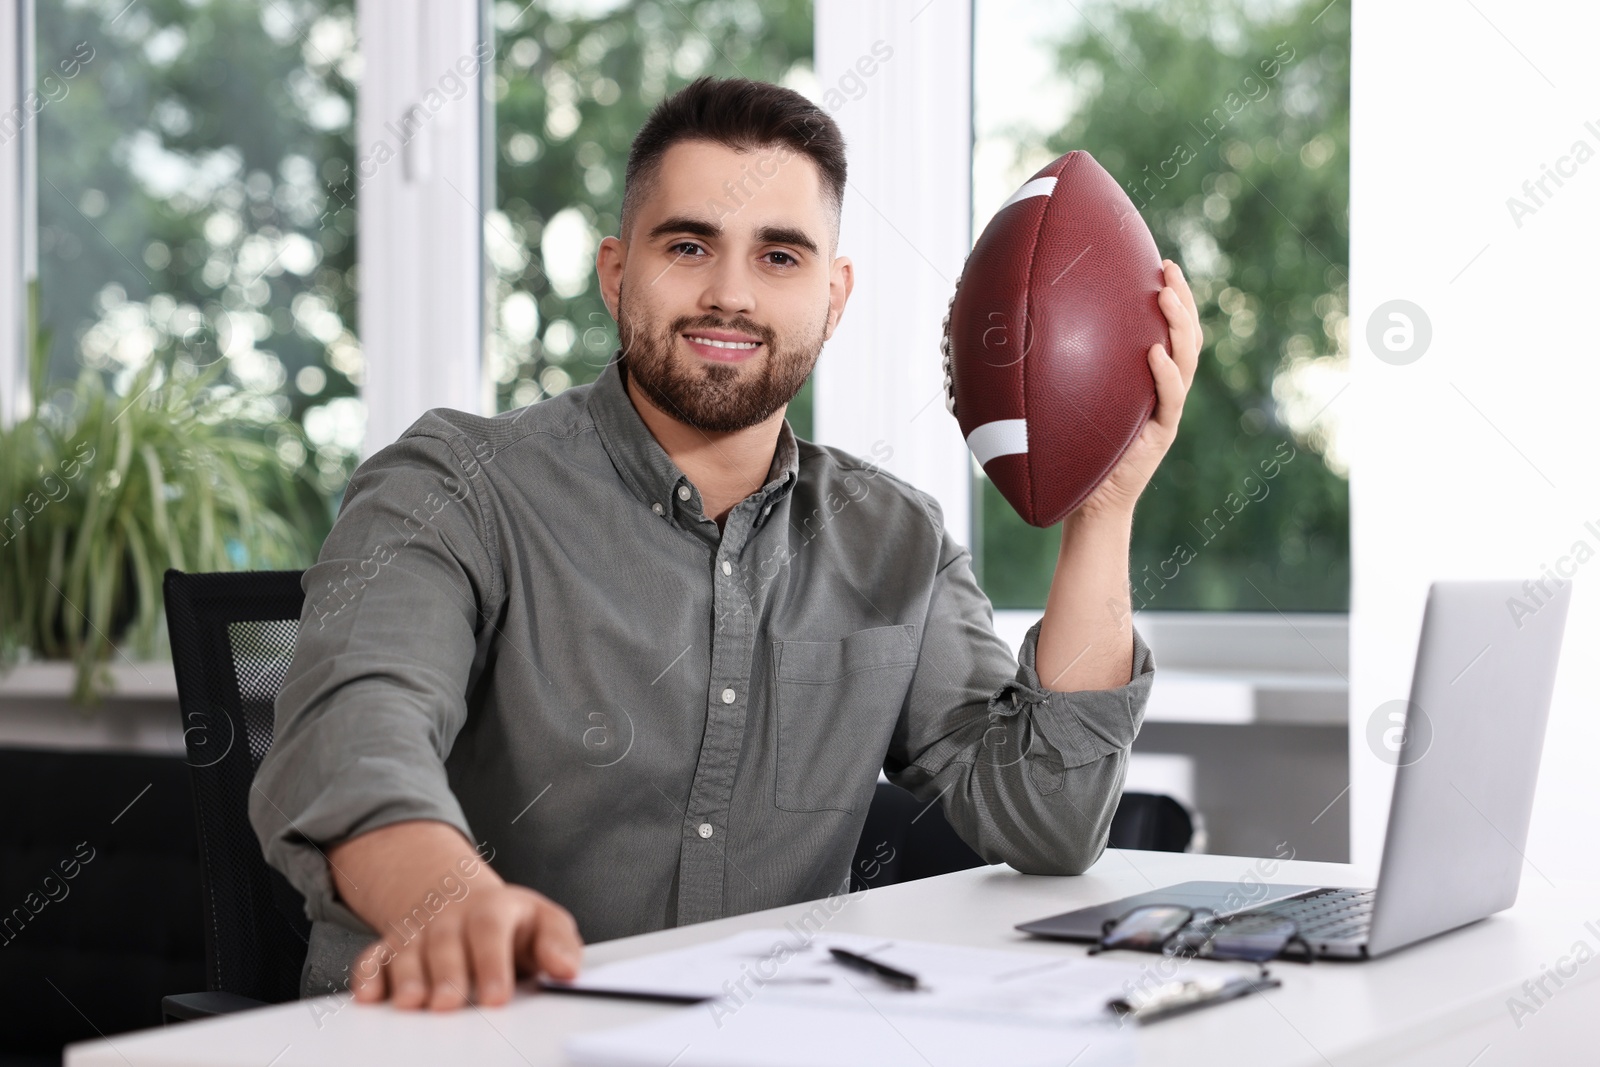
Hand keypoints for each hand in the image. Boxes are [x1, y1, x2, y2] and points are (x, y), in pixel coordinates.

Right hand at [350, 882, 583, 1010]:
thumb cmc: (512, 923)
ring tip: (410, 1004)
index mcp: (493, 908)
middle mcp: (451, 917)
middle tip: (447, 1005)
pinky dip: (368, 974)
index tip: (497, 999)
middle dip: (446, 974)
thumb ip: (559, 944)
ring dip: (406, 977)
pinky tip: (368, 996)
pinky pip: (374, 956)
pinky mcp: (393, 946)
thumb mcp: (545, 922)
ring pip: (408, 949)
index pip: (490, 929)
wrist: (465, 898)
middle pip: (445, 941)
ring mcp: (420, 930)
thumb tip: (567, 969)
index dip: (492, 963)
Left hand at [1075, 259, 1202, 519]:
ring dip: (1180, 326)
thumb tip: (1010, 328)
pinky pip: (1170, 400)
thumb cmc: (1072, 451)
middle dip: (1182, 299)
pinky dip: (1164, 375)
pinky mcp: (1161, 434)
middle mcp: (1163, 390)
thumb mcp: (1066, 401)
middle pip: (1187, 336)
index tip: (1157, 262)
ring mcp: (1166, 410)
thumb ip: (1058, 369)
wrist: (1088, 503)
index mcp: (1146, 378)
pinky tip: (1155, 353)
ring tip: (1166, 296)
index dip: (1170, 295)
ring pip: (1187, 361)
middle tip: (1168, 268)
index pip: (1168, 329)